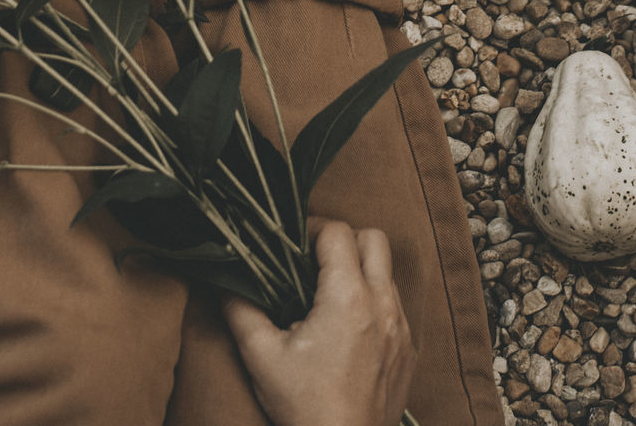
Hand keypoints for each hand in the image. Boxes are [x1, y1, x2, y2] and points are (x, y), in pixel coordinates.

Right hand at [223, 220, 413, 425]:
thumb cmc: (306, 408)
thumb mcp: (262, 357)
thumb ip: (240, 310)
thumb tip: (226, 282)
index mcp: (347, 298)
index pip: (338, 232)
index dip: (313, 228)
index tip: (294, 244)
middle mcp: (382, 306)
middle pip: (374, 239)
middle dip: (345, 239)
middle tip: (315, 260)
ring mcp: (400, 329)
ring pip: (387, 273)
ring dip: (361, 270)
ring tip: (329, 293)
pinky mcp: (408, 351)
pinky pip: (395, 307)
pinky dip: (374, 302)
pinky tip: (348, 326)